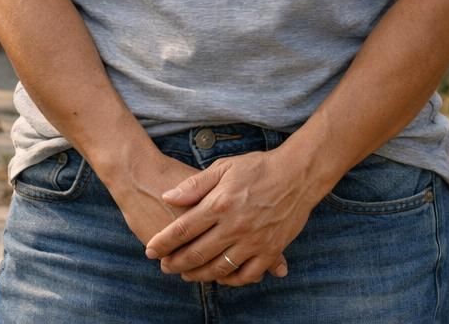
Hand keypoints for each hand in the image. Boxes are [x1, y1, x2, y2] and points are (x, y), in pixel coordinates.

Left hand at [100, 149, 289, 284]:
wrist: (298, 174)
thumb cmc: (258, 167)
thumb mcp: (223, 167)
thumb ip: (194, 185)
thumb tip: (167, 197)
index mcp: (220, 204)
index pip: (182, 230)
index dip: (163, 243)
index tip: (151, 250)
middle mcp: (235, 226)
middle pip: (196, 254)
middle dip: (175, 263)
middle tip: (164, 266)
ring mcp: (254, 241)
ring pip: (219, 268)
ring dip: (199, 275)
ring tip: (186, 274)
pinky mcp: (271, 250)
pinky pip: (247, 275)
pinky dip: (232, 280)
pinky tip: (222, 276)